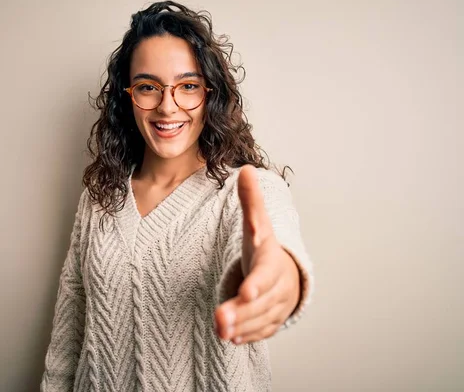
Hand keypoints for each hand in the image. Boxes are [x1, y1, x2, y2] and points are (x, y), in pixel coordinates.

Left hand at [214, 165, 299, 343]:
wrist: (285, 274)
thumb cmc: (266, 249)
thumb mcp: (257, 225)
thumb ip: (250, 202)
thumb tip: (246, 169)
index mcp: (272, 262)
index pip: (266, 274)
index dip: (257, 285)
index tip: (245, 292)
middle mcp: (277, 287)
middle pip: (260, 302)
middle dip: (242, 312)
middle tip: (221, 321)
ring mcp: (276, 307)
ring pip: (259, 320)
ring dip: (241, 327)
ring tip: (221, 331)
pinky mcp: (271, 321)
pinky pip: (261, 332)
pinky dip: (247, 336)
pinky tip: (231, 338)